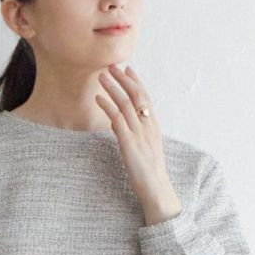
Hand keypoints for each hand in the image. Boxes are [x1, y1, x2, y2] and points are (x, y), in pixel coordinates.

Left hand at [94, 63, 182, 225]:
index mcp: (154, 126)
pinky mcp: (129, 143)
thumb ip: (134, 132)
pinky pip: (117, 120)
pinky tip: (98, 98)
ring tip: (101, 76)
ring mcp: (139, 134)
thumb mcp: (144, 148)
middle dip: (123, 79)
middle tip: (112, 66)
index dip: (136, 82)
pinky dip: (107, 106)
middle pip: (136, 95)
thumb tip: (118, 121)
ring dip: (112, 88)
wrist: (156, 189)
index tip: (128, 69)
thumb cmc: (149, 172)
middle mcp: (148, 126)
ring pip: (125, 104)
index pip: (146, 98)